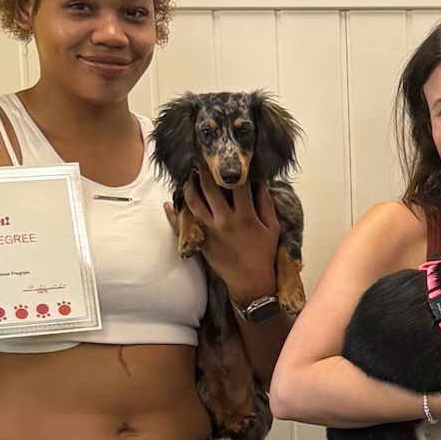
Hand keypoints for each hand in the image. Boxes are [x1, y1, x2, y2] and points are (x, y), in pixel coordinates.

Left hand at [179, 161, 280, 306]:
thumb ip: (266, 205)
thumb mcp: (272, 229)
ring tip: (187, 177)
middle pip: (210, 189)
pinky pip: (185, 226)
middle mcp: (225, 221)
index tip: (228, 158)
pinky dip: (174, 215)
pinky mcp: (203, 242)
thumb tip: (261, 184)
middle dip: (204, 172)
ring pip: (194, 204)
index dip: (232, 170)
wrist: (250, 282)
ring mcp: (211, 231)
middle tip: (200, 159)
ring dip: (189, 187)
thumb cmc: (263, 254)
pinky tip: (169, 205)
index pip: (237, 186)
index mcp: (245, 216)